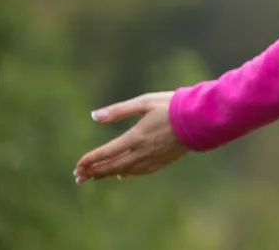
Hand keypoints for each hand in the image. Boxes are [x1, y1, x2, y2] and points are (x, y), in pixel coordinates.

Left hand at [74, 92, 188, 182]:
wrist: (201, 118)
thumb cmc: (173, 105)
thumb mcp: (144, 102)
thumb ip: (119, 111)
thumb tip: (94, 116)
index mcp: (136, 137)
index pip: (106, 153)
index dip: (90, 160)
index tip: (77, 166)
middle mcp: (143, 151)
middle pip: (113, 166)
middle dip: (94, 172)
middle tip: (78, 177)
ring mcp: (154, 158)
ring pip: (126, 171)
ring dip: (108, 174)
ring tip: (95, 177)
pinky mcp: (164, 160)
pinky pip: (141, 171)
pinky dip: (127, 173)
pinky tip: (122, 174)